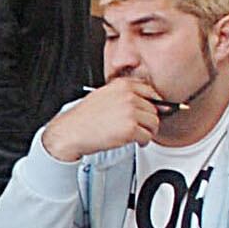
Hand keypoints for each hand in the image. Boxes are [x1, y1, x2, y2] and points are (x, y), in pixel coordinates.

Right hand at [40, 77, 162, 162]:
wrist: (70, 132)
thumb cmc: (84, 117)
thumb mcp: (104, 96)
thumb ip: (128, 96)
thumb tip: (158, 104)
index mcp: (122, 85)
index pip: (150, 91)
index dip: (151, 104)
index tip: (147, 111)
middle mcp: (128, 96)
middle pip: (154, 109)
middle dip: (147, 121)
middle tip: (137, 127)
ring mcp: (130, 112)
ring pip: (154, 123)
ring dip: (147, 132)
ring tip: (135, 134)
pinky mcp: (130, 129)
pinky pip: (147, 137)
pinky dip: (142, 142)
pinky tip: (133, 141)